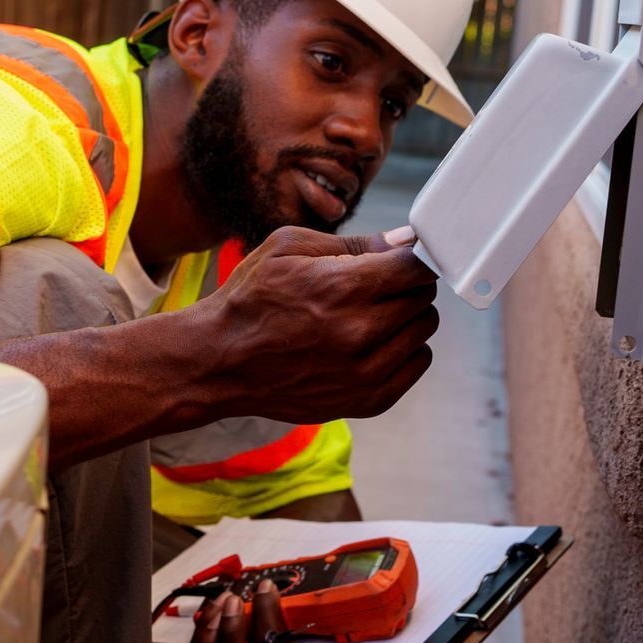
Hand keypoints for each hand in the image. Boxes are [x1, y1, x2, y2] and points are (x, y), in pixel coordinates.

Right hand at [185, 225, 438, 425]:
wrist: (219, 361)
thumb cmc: (250, 298)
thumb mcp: (289, 247)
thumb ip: (353, 243)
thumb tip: (401, 240)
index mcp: (343, 288)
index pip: (416, 267)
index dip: (412, 257)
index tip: (402, 258)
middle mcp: (361, 333)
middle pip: (423, 297)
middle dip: (406, 284)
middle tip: (378, 285)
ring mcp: (366, 372)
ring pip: (423, 330)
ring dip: (407, 316)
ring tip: (373, 313)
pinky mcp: (367, 401)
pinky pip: (417, 364)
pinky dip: (406, 349)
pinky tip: (376, 341)